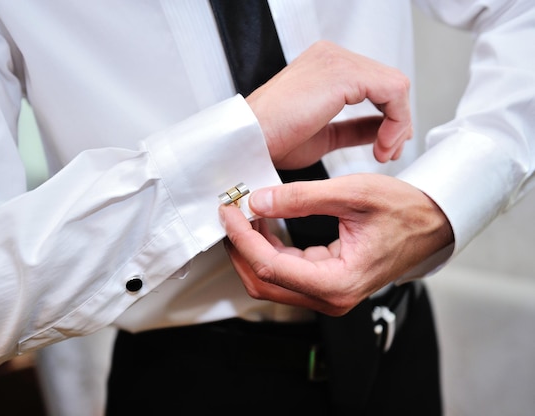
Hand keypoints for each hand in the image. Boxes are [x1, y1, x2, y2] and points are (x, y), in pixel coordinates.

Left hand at [219, 174, 453, 315]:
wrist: (432, 223)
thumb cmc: (405, 212)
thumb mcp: (353, 194)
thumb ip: (302, 197)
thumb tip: (259, 200)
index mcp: (338, 282)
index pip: (270, 267)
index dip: (242, 238)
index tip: (229, 212)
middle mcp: (331, 298)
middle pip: (263, 283)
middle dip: (240, 248)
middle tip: (229, 215)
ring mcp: (327, 294)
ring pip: (269, 281)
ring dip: (251, 250)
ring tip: (243, 216)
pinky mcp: (325, 284)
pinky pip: (285, 273)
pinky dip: (267, 250)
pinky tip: (264, 225)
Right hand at [248, 41, 411, 168]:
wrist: (248, 142)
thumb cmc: (271, 142)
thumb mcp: (325, 135)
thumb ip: (356, 128)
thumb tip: (382, 130)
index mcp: (324, 67)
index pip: (374, 84)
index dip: (389, 118)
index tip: (385, 148)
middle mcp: (331, 57)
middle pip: (388, 83)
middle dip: (397, 122)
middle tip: (389, 152)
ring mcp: (337, 60)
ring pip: (396, 86)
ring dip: (398, 124)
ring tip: (384, 152)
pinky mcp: (343, 73)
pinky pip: (393, 90)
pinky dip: (395, 121)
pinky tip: (381, 145)